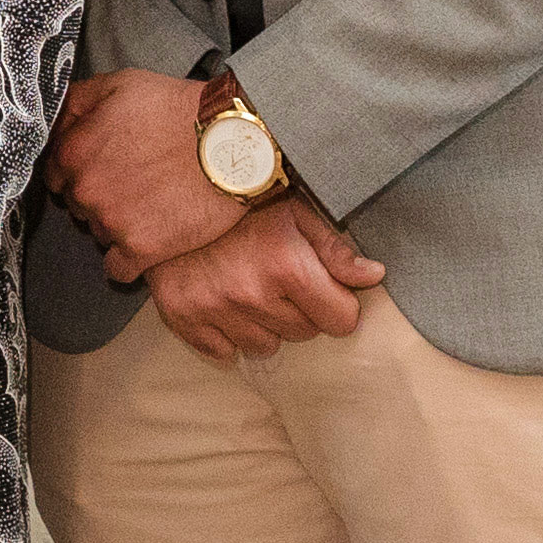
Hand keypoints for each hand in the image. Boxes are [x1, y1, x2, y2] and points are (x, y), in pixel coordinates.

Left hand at [52, 71, 265, 279]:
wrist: (232, 142)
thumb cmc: (179, 110)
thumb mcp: (119, 85)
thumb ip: (76, 102)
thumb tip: (55, 117)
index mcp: (73, 152)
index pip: (54, 174)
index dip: (79, 171)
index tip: (103, 169)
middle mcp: (85, 190)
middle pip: (77, 205)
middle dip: (99, 196)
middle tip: (133, 183)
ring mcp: (111, 223)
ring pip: (97, 234)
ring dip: (116, 225)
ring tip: (152, 204)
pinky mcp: (141, 250)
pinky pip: (117, 270)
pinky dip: (128, 260)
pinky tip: (146, 242)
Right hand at [139, 195, 388, 356]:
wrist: (168, 190)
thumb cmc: (241, 198)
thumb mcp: (297, 210)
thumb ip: (336, 248)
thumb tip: (374, 276)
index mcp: (287, 266)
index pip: (341, 320)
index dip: (336, 302)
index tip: (320, 284)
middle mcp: (251, 293)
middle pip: (304, 334)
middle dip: (300, 310)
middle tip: (279, 277)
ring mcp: (213, 308)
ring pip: (264, 347)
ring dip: (263, 324)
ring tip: (249, 287)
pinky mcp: (182, 316)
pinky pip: (221, 352)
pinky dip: (226, 334)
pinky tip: (222, 302)